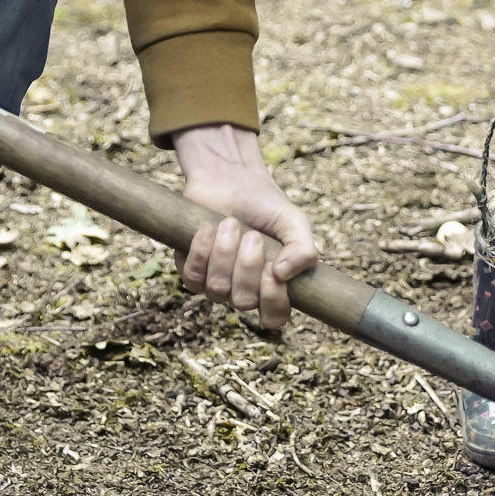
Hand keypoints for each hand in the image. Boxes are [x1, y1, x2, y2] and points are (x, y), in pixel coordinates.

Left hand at [173, 123, 318, 330]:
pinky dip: (201, 251)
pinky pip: (192, 276)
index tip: (273, 269)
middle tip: (252, 234)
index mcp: (272, 285)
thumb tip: (283, 275)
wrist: (230, 178)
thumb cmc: (265, 204)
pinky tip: (208, 228)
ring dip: (224, 253)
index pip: (274, 317)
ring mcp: (215, 282)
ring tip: (230, 223)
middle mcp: (243, 289)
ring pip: (217, 289)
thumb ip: (304, 250)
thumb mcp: (294, 223)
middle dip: (247, 267)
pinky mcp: (190, 268)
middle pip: (243, 302)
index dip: (273, 301)